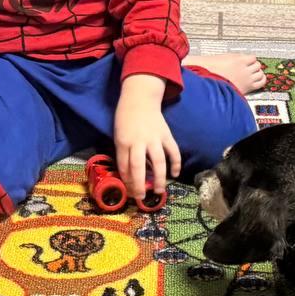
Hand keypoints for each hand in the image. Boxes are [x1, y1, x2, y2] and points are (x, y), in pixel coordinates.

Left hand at [114, 74, 179, 200]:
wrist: (140, 99)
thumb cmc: (126, 119)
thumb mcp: (118, 135)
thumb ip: (124, 153)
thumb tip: (130, 174)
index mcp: (123, 142)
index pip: (124, 166)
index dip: (127, 181)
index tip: (130, 192)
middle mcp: (139, 141)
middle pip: (138, 167)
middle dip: (139, 184)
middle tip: (141, 197)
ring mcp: (154, 138)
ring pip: (158, 161)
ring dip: (159, 178)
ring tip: (159, 191)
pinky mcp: (166, 135)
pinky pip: (173, 151)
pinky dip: (176, 163)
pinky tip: (175, 174)